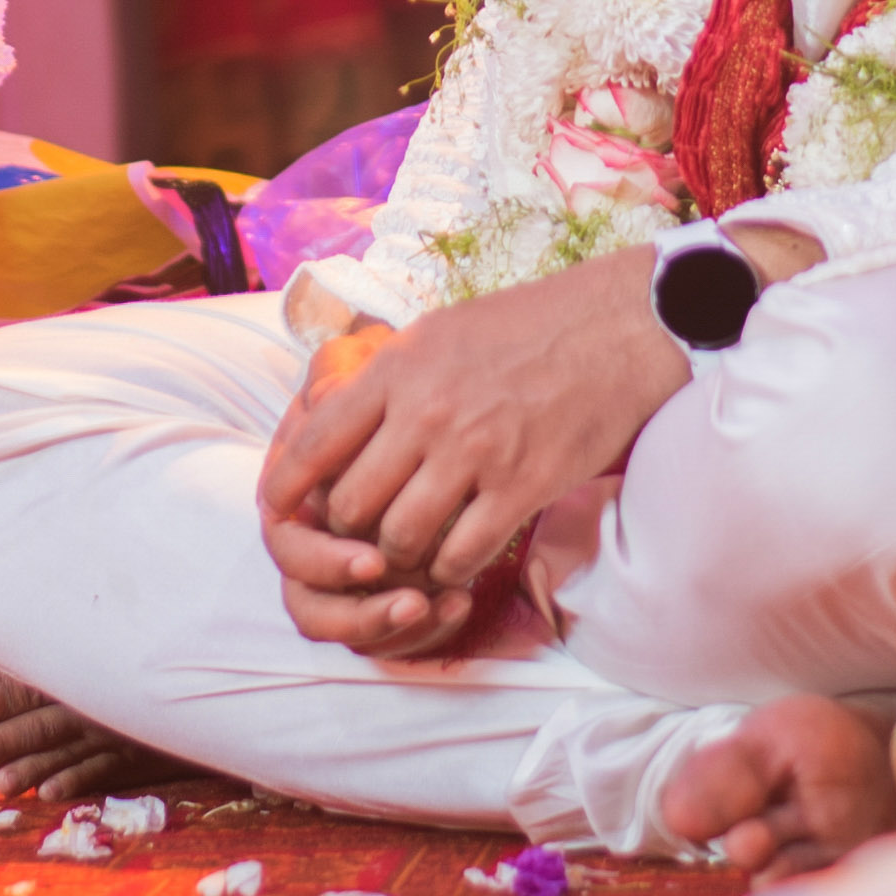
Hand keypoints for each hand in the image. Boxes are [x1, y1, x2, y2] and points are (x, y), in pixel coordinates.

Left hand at [255, 260, 691, 648]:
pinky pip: (460, 554)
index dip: (286, 488)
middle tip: (360, 537)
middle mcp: (427, 413)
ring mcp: (474, 453)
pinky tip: (455, 561)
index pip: (315, 443)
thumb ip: (386, 376)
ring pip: (399, 539)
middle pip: (350, 504)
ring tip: (409, 553)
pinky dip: (448, 569)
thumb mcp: (438, 332)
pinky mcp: (522, 486)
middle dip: (347, 532)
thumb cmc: (526, 326)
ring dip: (398, 557)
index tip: (277, 511)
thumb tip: (332, 412)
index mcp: (398, 370)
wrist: (617, 328)